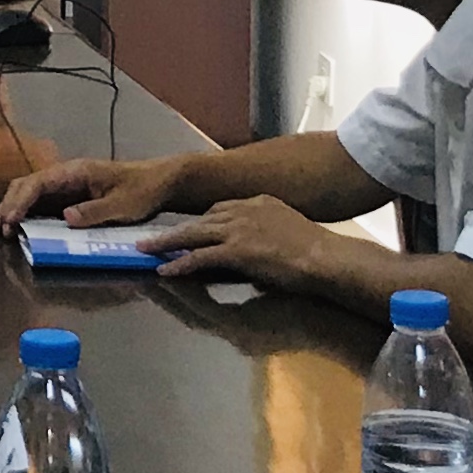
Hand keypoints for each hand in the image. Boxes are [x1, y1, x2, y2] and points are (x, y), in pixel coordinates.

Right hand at [0, 155, 179, 237]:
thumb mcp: (122, 205)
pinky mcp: (71, 196)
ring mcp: (67, 185)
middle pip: (27, 184)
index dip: (21, 201)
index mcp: (76, 172)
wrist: (159, 183)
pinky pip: (42, 202)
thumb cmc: (142, 191)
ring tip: (1, 231)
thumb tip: (65, 217)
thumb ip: (94, 211)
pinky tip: (20, 228)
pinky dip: (27, 214)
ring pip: (31, 193)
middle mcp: (66, 175)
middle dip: (9, 205)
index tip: (10, 220)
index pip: (39, 182)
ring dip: (14, 209)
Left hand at [146, 195, 342, 293]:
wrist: (326, 257)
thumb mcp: (287, 229)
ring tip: (146, 249)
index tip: (188, 230)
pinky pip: (201, 257)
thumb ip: (267, 233)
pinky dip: (181, 263)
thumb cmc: (315, 250)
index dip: (201, 222)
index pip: (220, 209)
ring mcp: (238, 229)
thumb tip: (256, 249)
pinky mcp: (237, 250)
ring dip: (167, 243)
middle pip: (201, 219)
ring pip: (193, 234)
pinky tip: (166, 270)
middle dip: (176, 230)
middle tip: (153, 236)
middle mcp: (244, 210)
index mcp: (258, 202)